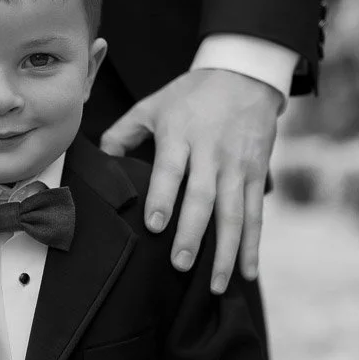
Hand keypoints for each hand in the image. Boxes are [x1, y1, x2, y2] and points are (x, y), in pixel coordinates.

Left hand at [100, 69, 279, 291]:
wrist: (246, 74)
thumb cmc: (191, 95)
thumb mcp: (153, 105)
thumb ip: (123, 132)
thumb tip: (101, 161)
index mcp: (180, 135)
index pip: (170, 170)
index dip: (163, 198)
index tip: (153, 225)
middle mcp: (211, 153)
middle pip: (203, 197)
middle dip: (192, 233)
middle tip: (181, 264)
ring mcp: (237, 166)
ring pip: (234, 213)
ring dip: (226, 251)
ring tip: (216, 284)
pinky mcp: (257, 174)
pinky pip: (256, 214)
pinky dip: (253, 245)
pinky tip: (248, 273)